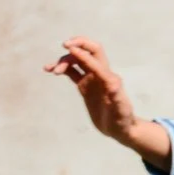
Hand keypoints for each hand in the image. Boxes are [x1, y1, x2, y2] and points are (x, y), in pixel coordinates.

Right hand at [45, 35, 172, 168]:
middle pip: (88, 51)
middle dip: (78, 44)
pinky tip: (50, 70)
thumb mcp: (121, 110)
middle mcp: (100, 74)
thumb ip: (117, 98)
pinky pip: (72, 72)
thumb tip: (113, 84)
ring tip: (52, 70)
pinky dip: (62, 69)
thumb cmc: (123, 120)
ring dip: (64, 60)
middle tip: (64, 45)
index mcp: (108, 77)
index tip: (69, 48)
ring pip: (77, 61)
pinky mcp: (85, 86)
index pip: (95, 58)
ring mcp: (92, 79)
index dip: (83, 52)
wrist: (120, 129)